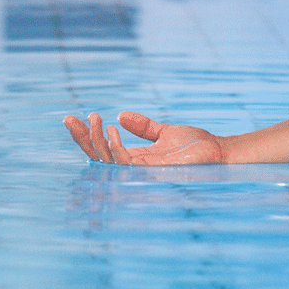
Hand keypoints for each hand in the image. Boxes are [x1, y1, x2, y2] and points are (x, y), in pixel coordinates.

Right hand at [63, 111, 226, 165]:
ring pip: (107, 160)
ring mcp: (142, 173)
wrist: (220, 151)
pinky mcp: (151, 173)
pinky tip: (113, 130)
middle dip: (81, 139)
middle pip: (98, 157)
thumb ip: (143, 126)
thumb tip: (121, 115)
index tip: (74, 119)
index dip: (87, 137)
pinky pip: (125, 162)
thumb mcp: (165, 132)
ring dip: (96, 140)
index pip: (103, 150)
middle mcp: (135, 168)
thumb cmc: (197, 146)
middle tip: (69, 119)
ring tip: (94, 118)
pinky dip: (115, 146)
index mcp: (135, 159)